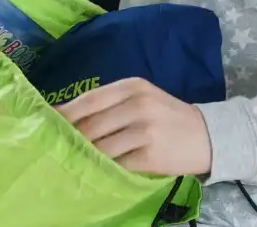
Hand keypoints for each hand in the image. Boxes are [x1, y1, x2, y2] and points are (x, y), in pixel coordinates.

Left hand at [58, 77, 211, 176]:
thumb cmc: (166, 116)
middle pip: (92, 124)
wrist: (209, 135)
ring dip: (86, 155)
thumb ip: (110, 103)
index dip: (66, 113)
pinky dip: (105, 168)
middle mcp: (137, 105)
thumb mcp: (141, 98)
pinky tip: (98, 170)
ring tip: (74, 159)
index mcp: (132, 86)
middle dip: (72, 137)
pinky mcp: (151, 155)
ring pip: (102, 146)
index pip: (90, 99)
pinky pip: (118, 163)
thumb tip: (68, 114)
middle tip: (57, 146)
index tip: (47, 122)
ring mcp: (144, 130)